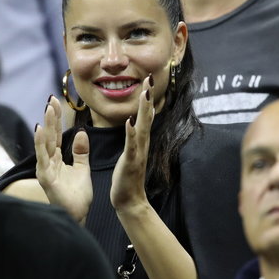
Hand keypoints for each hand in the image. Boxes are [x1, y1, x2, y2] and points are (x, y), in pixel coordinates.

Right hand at [35, 96, 92, 221]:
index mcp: (57, 158)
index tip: (57, 102)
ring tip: (47, 109)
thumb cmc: (77, 195)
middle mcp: (48, 161)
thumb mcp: (82, 168)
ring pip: (45, 143)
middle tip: (51, 99)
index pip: (56, 134)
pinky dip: (40, 143)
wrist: (78, 215)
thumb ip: (81, 151)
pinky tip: (40, 130)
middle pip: (50, 135)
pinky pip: (43, 157)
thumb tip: (80, 132)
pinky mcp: (45, 177)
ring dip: (46, 125)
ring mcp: (45, 169)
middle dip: (51, 117)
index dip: (57, 118)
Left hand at [110, 74, 153, 211]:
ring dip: (144, 111)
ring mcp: (138, 152)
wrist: (130, 200)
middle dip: (148, 97)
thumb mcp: (131, 152)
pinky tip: (130, 122)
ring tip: (145, 94)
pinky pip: (131, 145)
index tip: (149, 79)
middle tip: (151, 78)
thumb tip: (135, 123)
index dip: (147, 97)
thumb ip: (134, 137)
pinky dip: (131, 133)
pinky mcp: (131, 162)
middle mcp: (142, 144)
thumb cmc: (127, 177)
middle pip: (147, 116)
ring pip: (142, 127)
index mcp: (140, 140)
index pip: (145, 115)